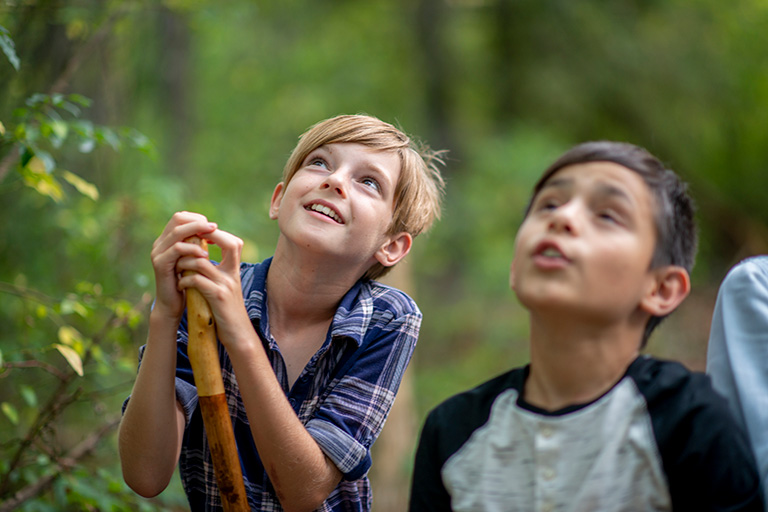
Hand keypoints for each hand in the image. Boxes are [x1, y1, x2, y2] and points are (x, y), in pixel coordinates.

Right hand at [150, 211, 216, 320]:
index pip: (180, 217)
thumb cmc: (186, 281)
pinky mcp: (160, 264)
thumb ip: (197, 244)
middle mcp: (160, 243)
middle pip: (178, 219)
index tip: (212, 227)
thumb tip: (213, 229)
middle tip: (214, 228)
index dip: (197, 218)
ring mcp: (158, 252)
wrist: (172, 304)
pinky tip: (205, 255)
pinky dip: (192, 249)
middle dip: (198, 222)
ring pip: (177, 232)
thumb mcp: (192, 259)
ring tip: (213, 236)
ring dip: (197, 231)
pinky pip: (177, 249)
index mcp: (167, 240)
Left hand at [175, 225, 250, 347]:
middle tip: (188, 243)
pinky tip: (180, 284)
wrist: (238, 334)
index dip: (219, 234)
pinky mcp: (218, 297)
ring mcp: (226, 285)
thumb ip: (218, 273)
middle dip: (207, 238)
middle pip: (229, 243)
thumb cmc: (227, 310)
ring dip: (185, 262)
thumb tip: (202, 258)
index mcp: (234, 270)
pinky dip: (184, 280)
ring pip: (203, 262)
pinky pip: (197, 280)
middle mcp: (233, 274)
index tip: (201, 236)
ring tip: (177, 267)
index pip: (234, 242)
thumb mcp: (226, 288)